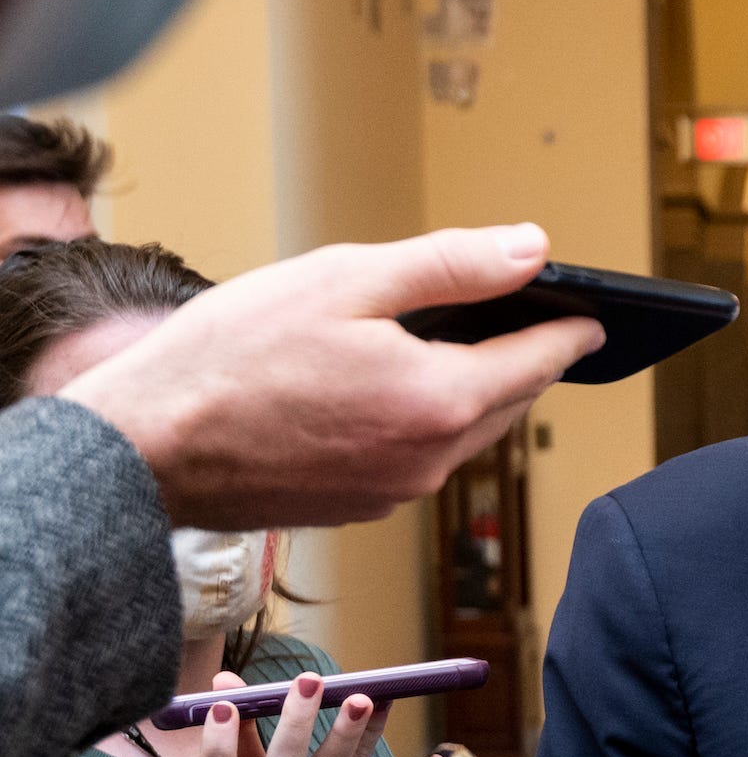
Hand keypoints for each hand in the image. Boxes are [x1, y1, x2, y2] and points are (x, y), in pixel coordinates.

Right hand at [58, 223, 605, 528]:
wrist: (144, 451)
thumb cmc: (230, 358)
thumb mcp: (346, 280)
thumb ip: (452, 265)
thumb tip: (532, 250)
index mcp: (441, 401)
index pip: (540, 361)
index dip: (570, 331)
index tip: (593, 316)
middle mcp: (431, 459)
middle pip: (508, 399)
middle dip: (523, 357)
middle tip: (527, 318)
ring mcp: (395, 490)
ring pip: (464, 431)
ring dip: (471, 389)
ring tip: (456, 343)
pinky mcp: (360, 506)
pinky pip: (418, 455)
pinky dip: (423, 419)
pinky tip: (389, 386)